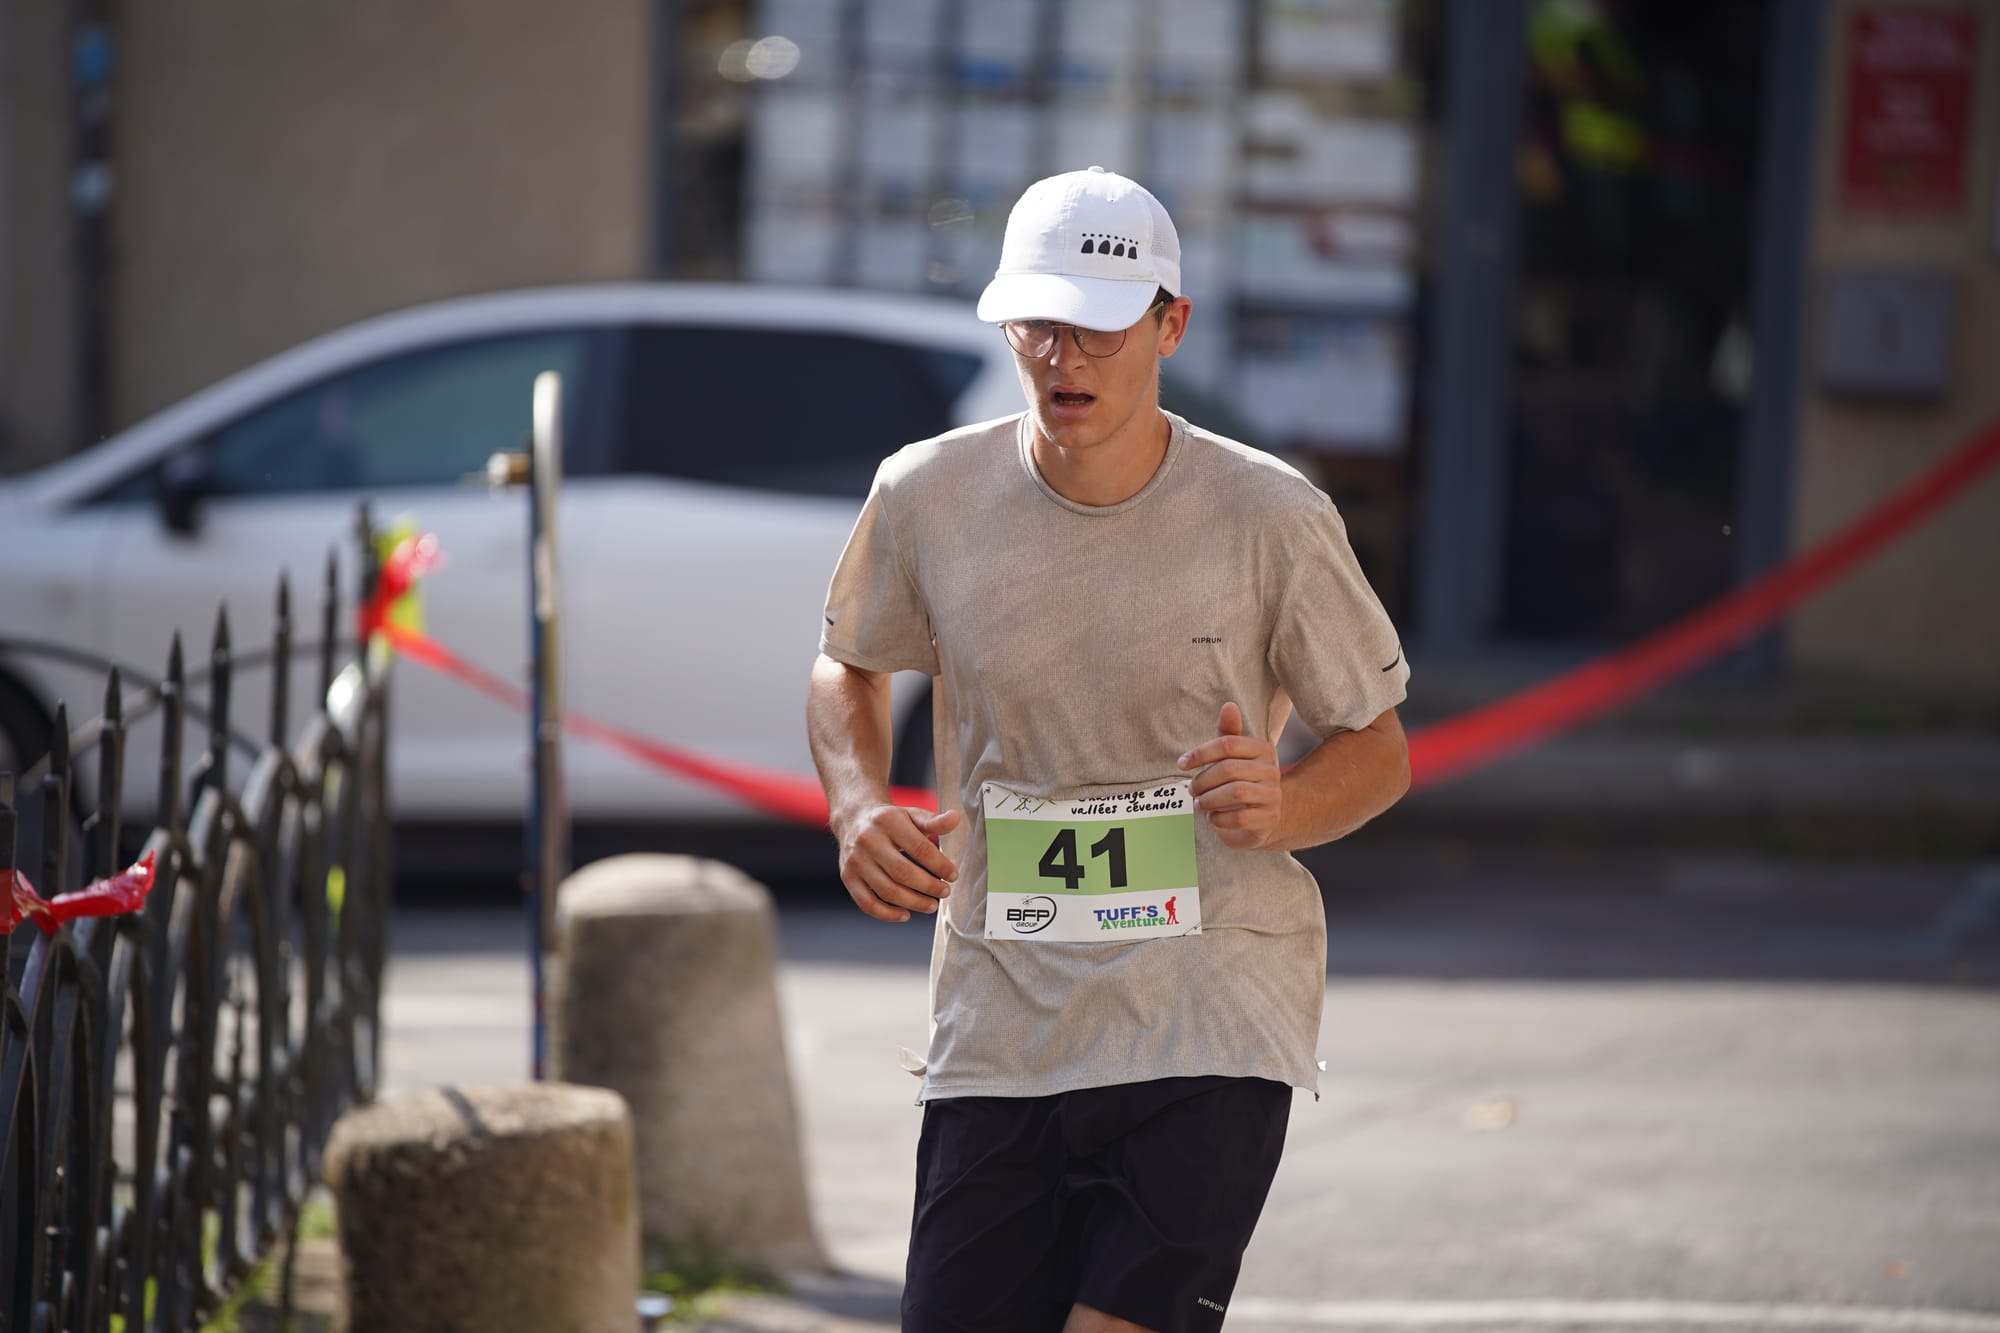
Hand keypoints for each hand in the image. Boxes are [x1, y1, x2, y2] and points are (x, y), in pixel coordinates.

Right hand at [832, 803, 961, 921]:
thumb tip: (955, 819)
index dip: (940, 865)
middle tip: (944, 892)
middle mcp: (868, 840)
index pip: (919, 848)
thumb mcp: (912, 814)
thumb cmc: (889, 820)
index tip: (953, 875)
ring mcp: (855, 860)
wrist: (854, 818)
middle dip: (928, 886)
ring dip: (913, 903)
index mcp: (887, 820)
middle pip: (903, 872)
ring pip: (887, 890)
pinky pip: (867, 903)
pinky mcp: (848, 877)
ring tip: (931, 905)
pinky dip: (887, 914)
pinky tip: (905, 914)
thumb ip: (934, 821)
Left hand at [1178, 701, 1282, 849]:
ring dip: (1209, 800)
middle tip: (1191, 789)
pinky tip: (1213, 817)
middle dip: (1203, 780)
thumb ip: (1227, 733)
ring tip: (1199, 804)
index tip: (1181, 764)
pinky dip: (1219, 818)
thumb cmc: (1239, 781)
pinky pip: (1240, 817)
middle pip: (1229, 768)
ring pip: (1236, 792)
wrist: (1259, 817)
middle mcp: (1272, 770)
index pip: (1228, 743)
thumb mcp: (1231, 757)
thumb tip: (1229, 705)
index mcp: (1262, 749)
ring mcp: (1274, 795)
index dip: (1200, 753)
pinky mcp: (1271, 818)